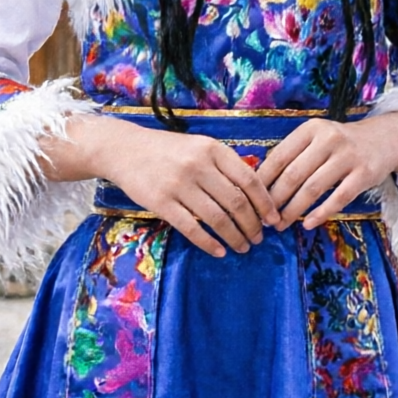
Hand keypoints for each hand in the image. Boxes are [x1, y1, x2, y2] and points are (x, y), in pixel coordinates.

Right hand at [57, 115, 282, 257]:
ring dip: (235, 237)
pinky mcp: (161, 202)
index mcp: (213, 150)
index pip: (249, 180)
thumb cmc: (169, 150)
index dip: (265, 203)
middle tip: (259, 238)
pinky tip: (220, 251)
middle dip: (252, 225)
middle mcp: (198, 166)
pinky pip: (191, 228)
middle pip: (236, 203)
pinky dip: (209, 243)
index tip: (274, 219)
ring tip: (243, 247)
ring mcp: (179, 184)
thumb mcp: (201, 147)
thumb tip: (258, 194)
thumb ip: (226, 166)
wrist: (124, 149)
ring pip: (217, 218)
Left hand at [260, 112, 397, 230]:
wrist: (385, 139)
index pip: (279, 156)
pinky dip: (321, 213)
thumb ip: (294, 153)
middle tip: (265, 218)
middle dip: (275, 200)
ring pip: (313, 188)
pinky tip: (308, 224)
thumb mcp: (317, 138)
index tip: (252, 198)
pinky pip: (339, 198)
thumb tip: (260, 182)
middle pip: (294, 174)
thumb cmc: (342, 144)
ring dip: (294, 209)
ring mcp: (348, 156)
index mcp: (311, 129)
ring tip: (282, 224)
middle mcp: (329, 139)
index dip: (264, 180)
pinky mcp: (365, 174)